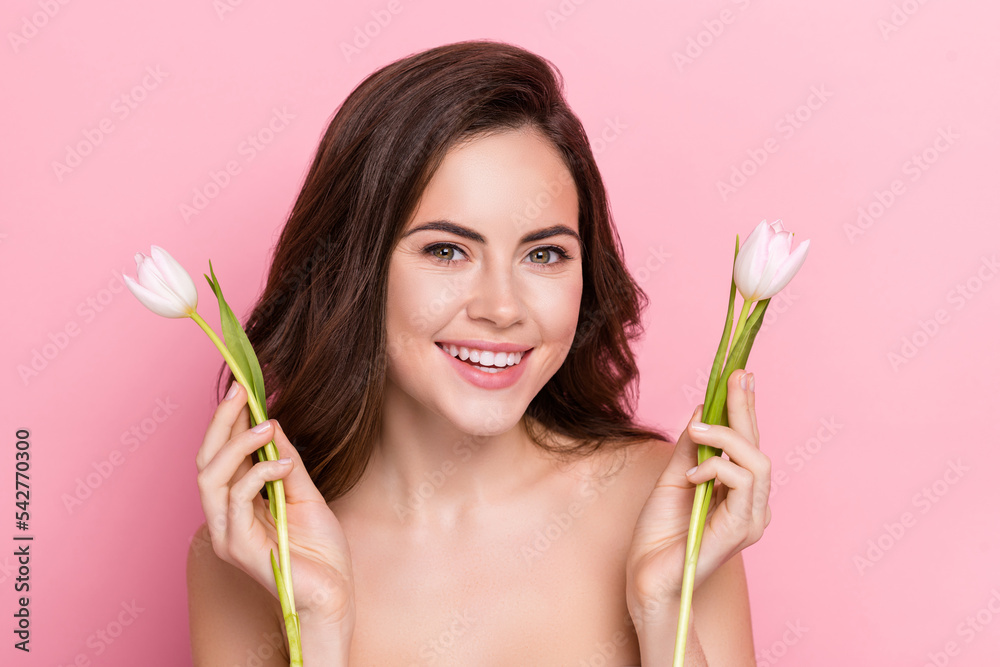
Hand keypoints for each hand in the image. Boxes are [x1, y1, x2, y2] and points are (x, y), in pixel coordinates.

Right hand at [195, 381, 355, 626]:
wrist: (334, 595)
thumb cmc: (320, 552)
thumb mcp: (305, 494)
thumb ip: (285, 462)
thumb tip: (272, 423)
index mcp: (237, 506)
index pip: (220, 456)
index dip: (227, 421)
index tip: (244, 389)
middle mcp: (224, 519)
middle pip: (205, 462)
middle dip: (220, 422)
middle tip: (242, 392)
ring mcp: (227, 534)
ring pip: (211, 479)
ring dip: (236, 446)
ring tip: (265, 425)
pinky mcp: (239, 547)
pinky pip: (237, 501)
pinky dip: (257, 475)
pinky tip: (282, 464)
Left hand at [625, 369, 770, 619]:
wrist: (646, 577)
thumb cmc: (658, 535)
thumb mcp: (672, 478)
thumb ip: (689, 447)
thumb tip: (703, 409)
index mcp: (737, 493)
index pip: (748, 443)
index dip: (746, 408)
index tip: (741, 374)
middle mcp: (751, 505)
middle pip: (758, 446)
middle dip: (745, 408)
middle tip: (734, 377)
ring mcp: (751, 519)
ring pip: (757, 461)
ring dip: (725, 439)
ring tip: (695, 433)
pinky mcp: (741, 529)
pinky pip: (743, 483)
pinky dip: (716, 468)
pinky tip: (692, 474)